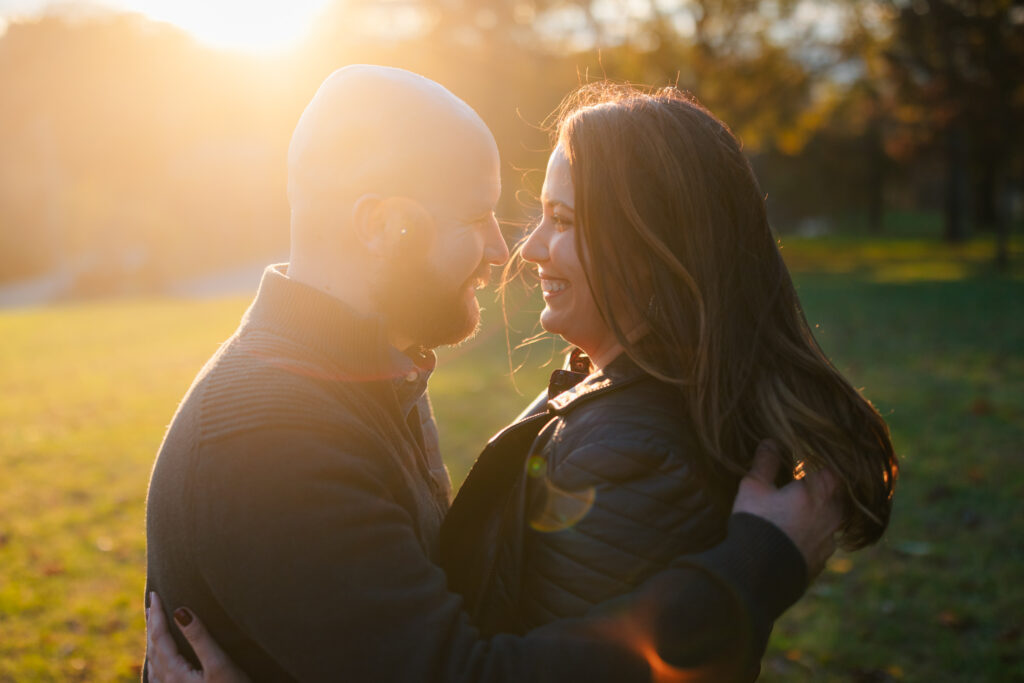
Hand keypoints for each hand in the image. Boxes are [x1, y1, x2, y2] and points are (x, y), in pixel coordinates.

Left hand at [146, 592, 251, 682]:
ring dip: (153, 640)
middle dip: (153, 625)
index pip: (160, 637)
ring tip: (153, 625)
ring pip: (154, 662)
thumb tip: (180, 611)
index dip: (158, 615)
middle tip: (152, 604)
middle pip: (154, 648)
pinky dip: (157, 660)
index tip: (155, 594)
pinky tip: (161, 662)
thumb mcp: (219, 664)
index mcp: (175, 673)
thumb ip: (200, 638)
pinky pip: (158, 676)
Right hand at [732, 440, 842, 578]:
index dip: (821, 459)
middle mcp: (832, 513)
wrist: (760, 574)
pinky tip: (795, 533)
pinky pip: (823, 539)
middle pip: (837, 492)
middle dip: (822, 485)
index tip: (807, 458)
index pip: (832, 466)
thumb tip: (770, 442)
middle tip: (803, 480)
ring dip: (820, 510)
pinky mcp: (822, 559)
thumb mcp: (754, 487)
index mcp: (819, 490)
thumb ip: (765, 462)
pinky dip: (813, 533)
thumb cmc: (757, 523)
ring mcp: (830, 539)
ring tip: (798, 507)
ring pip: (832, 517)